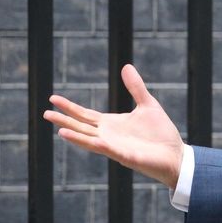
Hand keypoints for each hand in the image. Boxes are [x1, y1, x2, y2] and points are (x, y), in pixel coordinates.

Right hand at [43, 64, 184, 188]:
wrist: (176, 155)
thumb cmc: (161, 133)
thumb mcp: (147, 104)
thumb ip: (135, 87)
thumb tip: (126, 66)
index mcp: (112, 124)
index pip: (85, 115)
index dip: (70, 107)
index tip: (53, 99)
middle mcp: (109, 136)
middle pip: (82, 127)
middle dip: (64, 120)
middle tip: (45, 113)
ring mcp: (115, 147)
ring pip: (90, 140)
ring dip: (74, 135)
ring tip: (58, 128)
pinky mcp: (126, 156)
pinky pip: (107, 150)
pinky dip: (95, 144)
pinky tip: (86, 139)